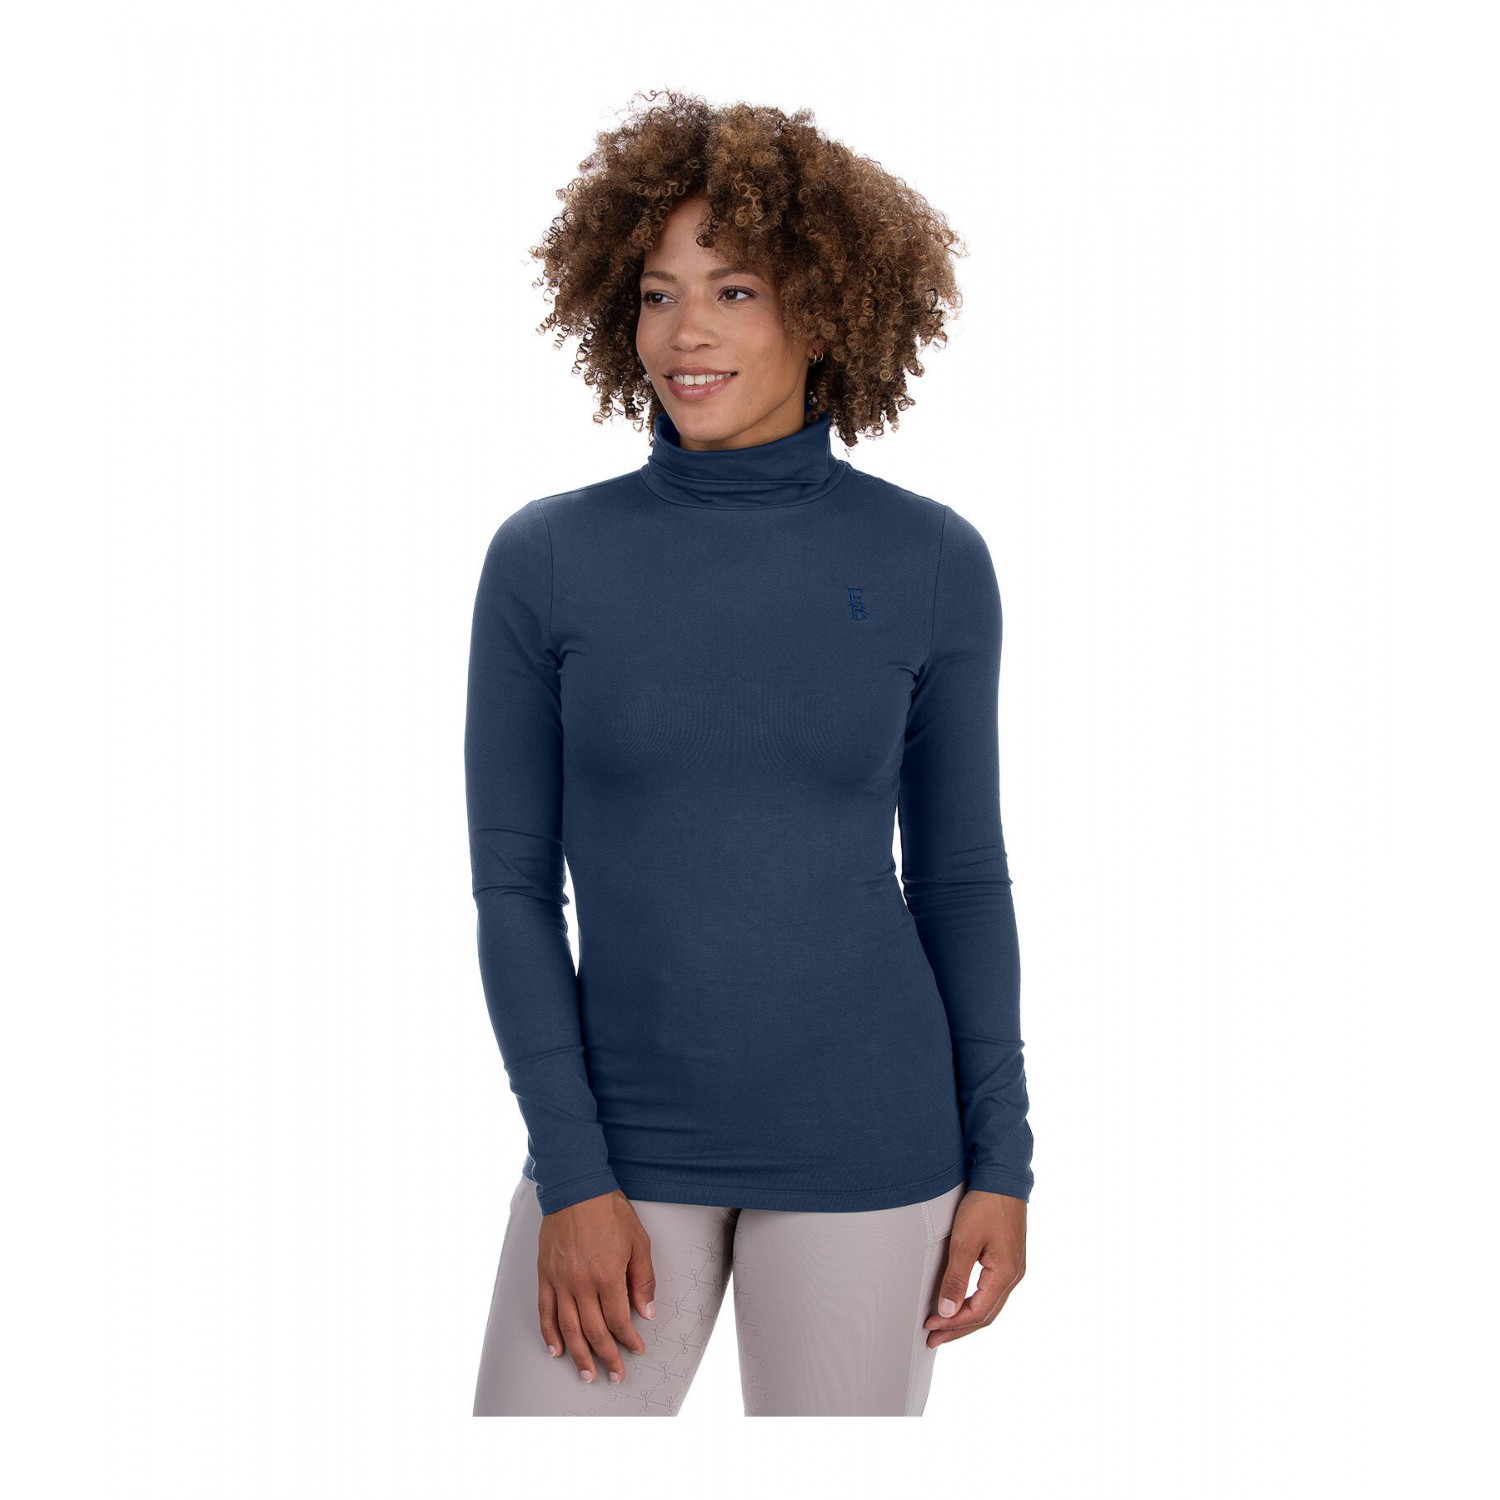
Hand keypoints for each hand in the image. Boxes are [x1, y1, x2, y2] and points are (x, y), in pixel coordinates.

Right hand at [537, 1190, 656, 1384]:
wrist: (576, 1188)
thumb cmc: (609, 1212)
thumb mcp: (638, 1242)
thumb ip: (643, 1280)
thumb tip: (647, 1312)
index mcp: (608, 1276)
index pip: (619, 1320)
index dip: (629, 1339)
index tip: (636, 1350)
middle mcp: (582, 1284)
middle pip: (594, 1331)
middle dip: (607, 1357)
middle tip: (615, 1375)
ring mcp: (560, 1281)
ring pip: (569, 1328)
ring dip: (579, 1355)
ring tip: (587, 1374)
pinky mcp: (545, 1275)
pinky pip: (546, 1311)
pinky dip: (550, 1334)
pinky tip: (556, 1350)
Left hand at [923, 1188, 1025, 1346]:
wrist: (1002, 1178)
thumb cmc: (984, 1206)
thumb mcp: (964, 1242)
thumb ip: (955, 1278)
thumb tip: (947, 1312)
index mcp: (1005, 1274)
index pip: (976, 1313)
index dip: (952, 1324)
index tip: (929, 1327)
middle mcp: (1014, 1276)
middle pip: (985, 1315)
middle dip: (958, 1329)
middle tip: (933, 1338)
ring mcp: (1014, 1268)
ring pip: (990, 1305)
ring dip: (966, 1318)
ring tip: (944, 1327)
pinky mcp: (1010, 1259)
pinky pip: (992, 1291)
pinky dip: (975, 1302)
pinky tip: (962, 1304)